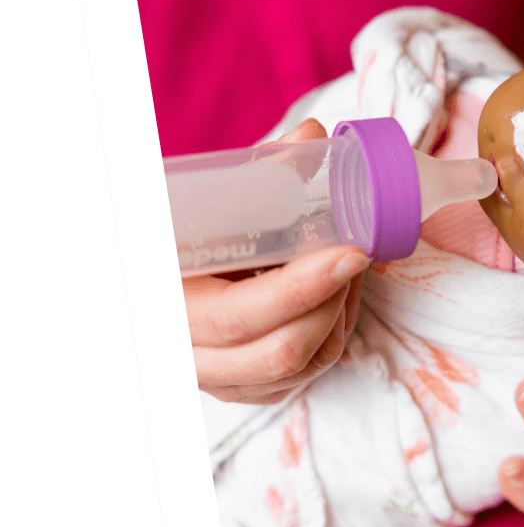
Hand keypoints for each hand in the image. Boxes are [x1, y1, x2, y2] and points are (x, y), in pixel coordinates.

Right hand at [183, 119, 369, 403]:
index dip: (306, 287)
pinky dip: (332, 333)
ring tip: (345, 265)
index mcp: (171, 307)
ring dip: (339, 315)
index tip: (352, 250)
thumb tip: (312, 138)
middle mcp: (191, 357)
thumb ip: (258, 173)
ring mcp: (221, 380)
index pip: (244, 315)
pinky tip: (335, 293)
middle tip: (352, 250)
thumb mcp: (205, 203)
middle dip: (333, 300)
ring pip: (302, 367)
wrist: (168, 273)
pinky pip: (305, 375)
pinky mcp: (247, 388)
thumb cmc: (181, 235)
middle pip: (284, 351)